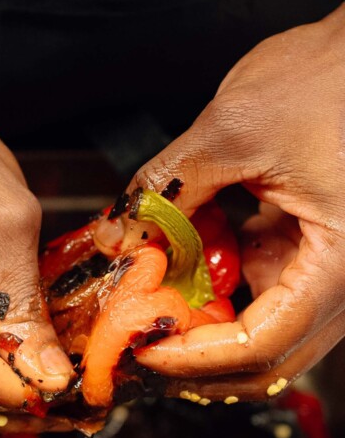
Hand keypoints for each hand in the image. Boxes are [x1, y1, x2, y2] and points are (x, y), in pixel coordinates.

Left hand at [104, 4, 344, 400]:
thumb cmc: (331, 75)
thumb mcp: (233, 129)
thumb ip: (167, 191)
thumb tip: (116, 235)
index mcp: (342, 262)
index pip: (263, 346)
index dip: (194, 359)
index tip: (142, 352)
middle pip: (270, 361)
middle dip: (198, 362)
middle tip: (137, 347)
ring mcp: (333, 268)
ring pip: (268, 334)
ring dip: (208, 331)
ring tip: (150, 307)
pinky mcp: (317, 248)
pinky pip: (268, 293)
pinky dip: (222, 291)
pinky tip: (183, 267)